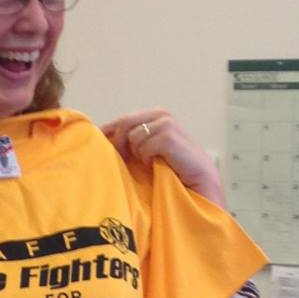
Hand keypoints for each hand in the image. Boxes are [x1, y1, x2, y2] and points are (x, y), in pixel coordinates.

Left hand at [102, 110, 224, 205]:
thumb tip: (98, 140)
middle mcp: (161, 114)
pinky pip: (143, 146)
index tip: (100, 151)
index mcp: (155, 114)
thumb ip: (129, 142)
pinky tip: (158, 165)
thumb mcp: (146, 152)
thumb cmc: (173, 170)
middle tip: (127, 162)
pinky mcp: (169, 135)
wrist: (199, 183)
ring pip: (132, 135)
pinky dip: (147, 159)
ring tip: (149, 164)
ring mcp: (167, 122)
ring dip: (137, 154)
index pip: (121, 119)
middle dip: (120, 144)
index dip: (108, 135)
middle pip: (123, 123)